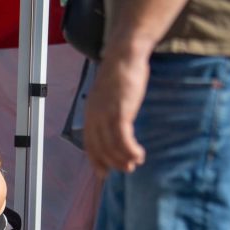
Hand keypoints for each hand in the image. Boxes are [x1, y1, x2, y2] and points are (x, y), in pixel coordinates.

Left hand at [83, 46, 148, 176]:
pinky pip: (123, 140)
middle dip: (113, 163)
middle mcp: (94, 117)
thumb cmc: (120, 74)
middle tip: (127, 169)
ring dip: (124, 158)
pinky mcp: (119, 113)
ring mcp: (105, 115)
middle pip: (100, 148)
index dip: (96, 160)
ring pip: (112, 147)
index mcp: (89, 114)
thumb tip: (114, 125)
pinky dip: (131, 150)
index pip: (89, 144)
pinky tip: (139, 154)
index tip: (103, 173)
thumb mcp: (108, 96)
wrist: (124, 56)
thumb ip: (107, 111)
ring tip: (136, 162)